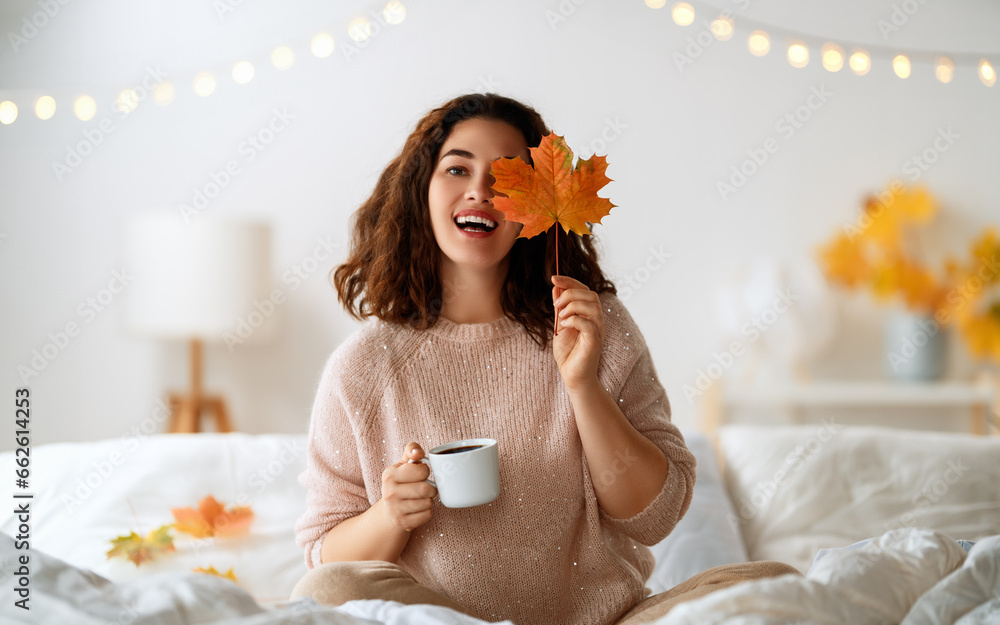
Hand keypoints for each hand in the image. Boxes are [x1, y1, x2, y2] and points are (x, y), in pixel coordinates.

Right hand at [380, 442, 436, 531]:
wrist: (388, 512)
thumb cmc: (400, 483)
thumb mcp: (402, 465)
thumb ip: (411, 451)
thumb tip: (417, 452)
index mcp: (389, 475)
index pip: (422, 470)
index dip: (425, 471)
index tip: (420, 474)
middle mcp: (389, 493)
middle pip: (426, 489)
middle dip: (431, 488)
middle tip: (425, 488)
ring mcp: (395, 510)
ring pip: (428, 503)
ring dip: (429, 500)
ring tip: (421, 498)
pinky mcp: (403, 523)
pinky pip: (427, 515)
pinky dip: (427, 512)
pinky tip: (418, 509)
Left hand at [552, 275, 604, 391]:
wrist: (572, 375)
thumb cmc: (568, 352)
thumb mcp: (560, 325)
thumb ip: (560, 307)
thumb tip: (556, 288)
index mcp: (590, 314)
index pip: (585, 290)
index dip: (570, 281)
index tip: (553, 278)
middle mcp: (598, 320)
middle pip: (590, 295)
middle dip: (570, 294)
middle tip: (555, 305)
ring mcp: (598, 330)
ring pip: (592, 306)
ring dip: (572, 306)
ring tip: (560, 317)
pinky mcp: (594, 342)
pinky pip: (588, 324)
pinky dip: (573, 320)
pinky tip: (563, 326)